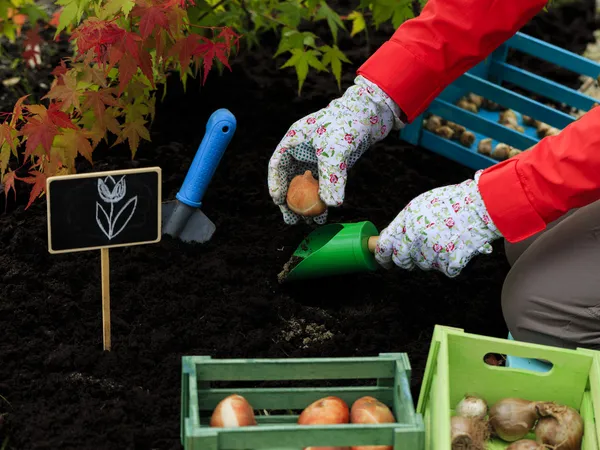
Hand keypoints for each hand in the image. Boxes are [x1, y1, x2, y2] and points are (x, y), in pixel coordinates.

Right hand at [268, 75, 403, 224]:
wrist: (373, 112)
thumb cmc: (349, 122)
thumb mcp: (336, 150)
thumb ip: (331, 177)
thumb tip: (331, 205)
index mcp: (295, 139)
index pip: (277, 164)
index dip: (276, 184)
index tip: (278, 201)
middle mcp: (304, 149)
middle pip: (291, 179)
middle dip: (291, 201)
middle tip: (293, 220)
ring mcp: (318, 156)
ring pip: (308, 184)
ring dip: (309, 203)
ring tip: (312, 222)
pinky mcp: (334, 162)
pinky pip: (324, 184)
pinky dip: (324, 197)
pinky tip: (328, 211)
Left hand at [374, 171, 503, 276]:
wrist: (481, 204)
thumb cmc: (451, 202)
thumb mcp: (419, 205)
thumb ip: (403, 223)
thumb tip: (388, 238)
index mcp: (407, 222)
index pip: (385, 246)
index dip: (382, 256)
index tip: (384, 261)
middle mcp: (416, 238)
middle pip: (402, 261)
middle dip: (407, 259)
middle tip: (418, 251)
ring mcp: (433, 250)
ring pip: (424, 266)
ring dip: (431, 258)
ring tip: (443, 240)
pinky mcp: (450, 261)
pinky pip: (446, 270)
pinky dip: (451, 263)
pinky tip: (456, 247)